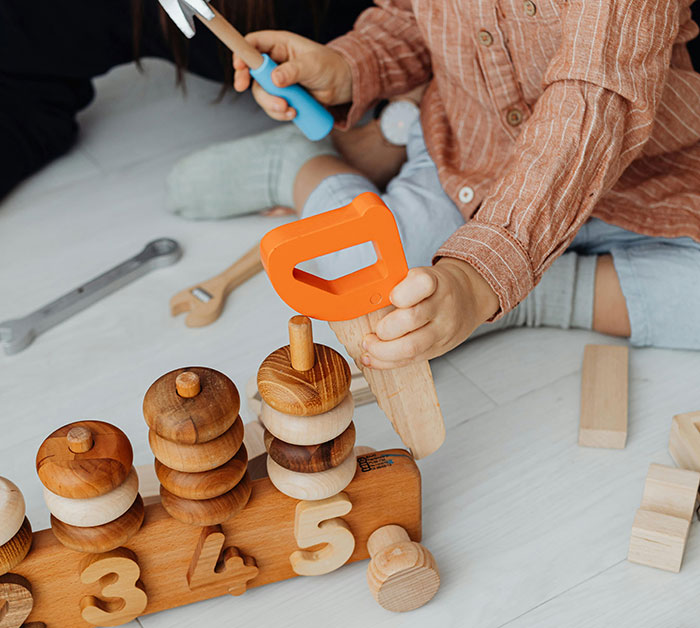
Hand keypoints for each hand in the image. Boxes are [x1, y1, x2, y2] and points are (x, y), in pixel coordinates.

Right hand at [233, 30, 352, 121]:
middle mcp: (275, 62)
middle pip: (252, 73)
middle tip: (260, 96)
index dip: (242, 54)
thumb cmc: (330, 67)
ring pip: (262, 94)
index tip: (240, 68)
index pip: (253, 44)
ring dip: (271, 105)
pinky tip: (293, 113)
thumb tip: (275, 79)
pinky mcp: (283, 97)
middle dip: (255, 88)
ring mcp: (277, 81)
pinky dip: (279, 113)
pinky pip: (272, 106)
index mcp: (280, 44)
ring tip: (289, 109)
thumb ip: (293, 71)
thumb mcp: (313, 65)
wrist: (343, 86)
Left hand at [360, 258, 499, 368]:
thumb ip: (398, 285)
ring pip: (411, 346)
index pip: (422, 284)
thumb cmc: (435, 287)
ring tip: (368, 346)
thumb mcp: (422, 275)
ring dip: (382, 351)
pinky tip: (372, 359)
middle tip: (371, 332)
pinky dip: (387, 362)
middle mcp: (442, 306)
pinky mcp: (439, 348)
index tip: (390, 297)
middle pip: (411, 319)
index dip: (401, 294)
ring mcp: (442, 330)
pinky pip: (411, 360)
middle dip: (384, 329)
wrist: (469, 298)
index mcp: (436, 282)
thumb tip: (361, 301)